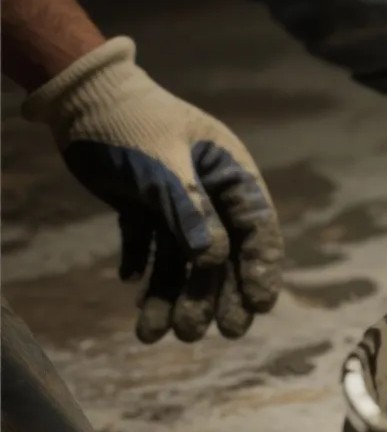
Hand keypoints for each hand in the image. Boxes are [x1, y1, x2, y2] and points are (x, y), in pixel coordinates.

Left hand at [23, 37, 282, 342]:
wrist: (79, 96)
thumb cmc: (130, 120)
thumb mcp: (160, 163)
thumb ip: (188, 209)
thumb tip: (214, 260)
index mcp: (230, 174)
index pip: (256, 228)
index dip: (261, 268)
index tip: (259, 308)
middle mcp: (210, 193)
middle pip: (223, 254)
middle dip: (216, 295)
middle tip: (215, 334)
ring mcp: (177, 202)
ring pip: (183, 258)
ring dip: (172, 294)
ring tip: (156, 333)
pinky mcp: (144, 206)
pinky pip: (149, 246)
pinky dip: (142, 268)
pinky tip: (131, 286)